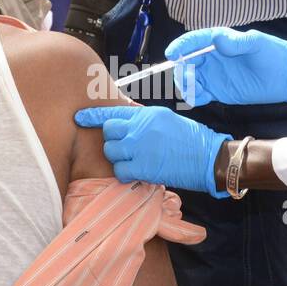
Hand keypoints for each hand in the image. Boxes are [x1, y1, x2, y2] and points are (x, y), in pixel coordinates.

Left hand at [75, 106, 231, 195]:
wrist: (207, 157)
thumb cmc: (191, 139)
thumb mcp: (166, 119)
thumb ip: (144, 120)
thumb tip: (128, 123)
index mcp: (146, 114)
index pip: (113, 111)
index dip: (93, 115)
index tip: (80, 117)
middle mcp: (139, 129)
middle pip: (108, 132)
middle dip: (112, 140)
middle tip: (125, 148)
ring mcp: (139, 148)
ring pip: (111, 152)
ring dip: (118, 158)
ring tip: (133, 160)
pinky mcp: (143, 168)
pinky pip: (120, 171)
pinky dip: (124, 173)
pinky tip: (136, 172)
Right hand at [166, 27, 286, 108]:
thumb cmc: (274, 54)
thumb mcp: (257, 44)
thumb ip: (237, 42)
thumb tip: (217, 38)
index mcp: (219, 41)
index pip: (194, 41)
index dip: (181, 46)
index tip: (172, 53)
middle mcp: (212, 57)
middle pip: (187, 61)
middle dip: (181, 69)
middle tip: (188, 78)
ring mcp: (213, 75)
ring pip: (190, 78)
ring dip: (186, 84)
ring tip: (195, 91)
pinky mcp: (217, 91)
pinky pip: (199, 94)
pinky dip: (194, 96)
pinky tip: (200, 99)